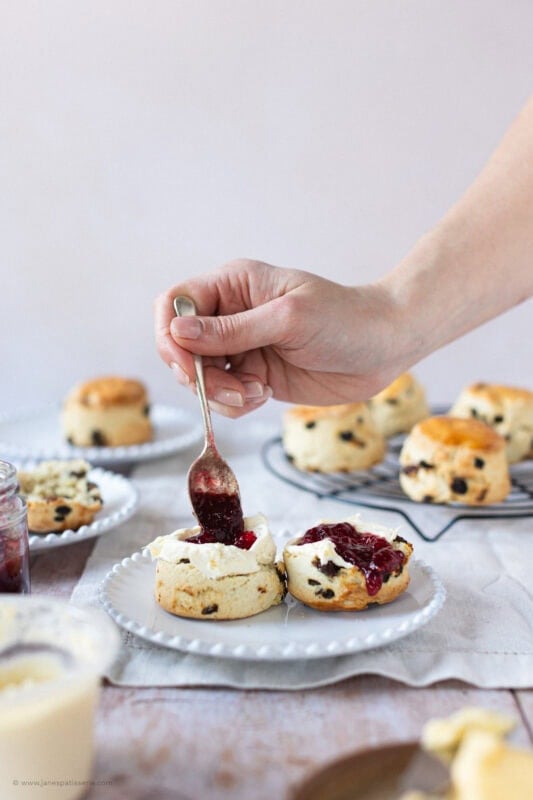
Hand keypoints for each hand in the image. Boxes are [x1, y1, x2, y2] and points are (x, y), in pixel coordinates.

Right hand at [154, 259, 404, 416]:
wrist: (384, 347)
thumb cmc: (344, 319)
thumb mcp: (287, 320)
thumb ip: (231, 330)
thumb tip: (177, 331)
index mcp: (233, 286)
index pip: (175, 304)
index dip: (171, 336)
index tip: (189, 367)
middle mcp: (230, 315)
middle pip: (180, 346)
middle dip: (199, 374)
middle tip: (233, 389)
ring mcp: (241, 347)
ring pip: (200, 377)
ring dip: (219, 394)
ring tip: (255, 392)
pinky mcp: (253, 375)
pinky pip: (224, 396)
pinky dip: (235, 404)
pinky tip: (263, 395)